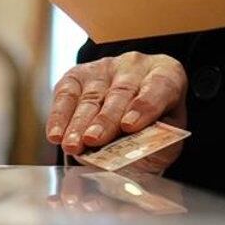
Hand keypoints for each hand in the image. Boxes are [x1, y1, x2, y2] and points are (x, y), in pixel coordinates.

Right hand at [45, 52, 187, 170]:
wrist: (133, 116)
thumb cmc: (152, 130)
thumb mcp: (164, 140)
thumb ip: (153, 147)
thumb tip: (128, 159)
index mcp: (167, 75)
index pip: (159, 86)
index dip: (144, 106)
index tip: (129, 127)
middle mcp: (136, 66)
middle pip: (121, 92)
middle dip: (106, 119)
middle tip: (94, 140)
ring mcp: (105, 68)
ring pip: (92, 96)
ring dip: (79, 124)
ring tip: (73, 146)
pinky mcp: (78, 75)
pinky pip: (66, 94)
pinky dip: (59, 117)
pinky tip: (56, 135)